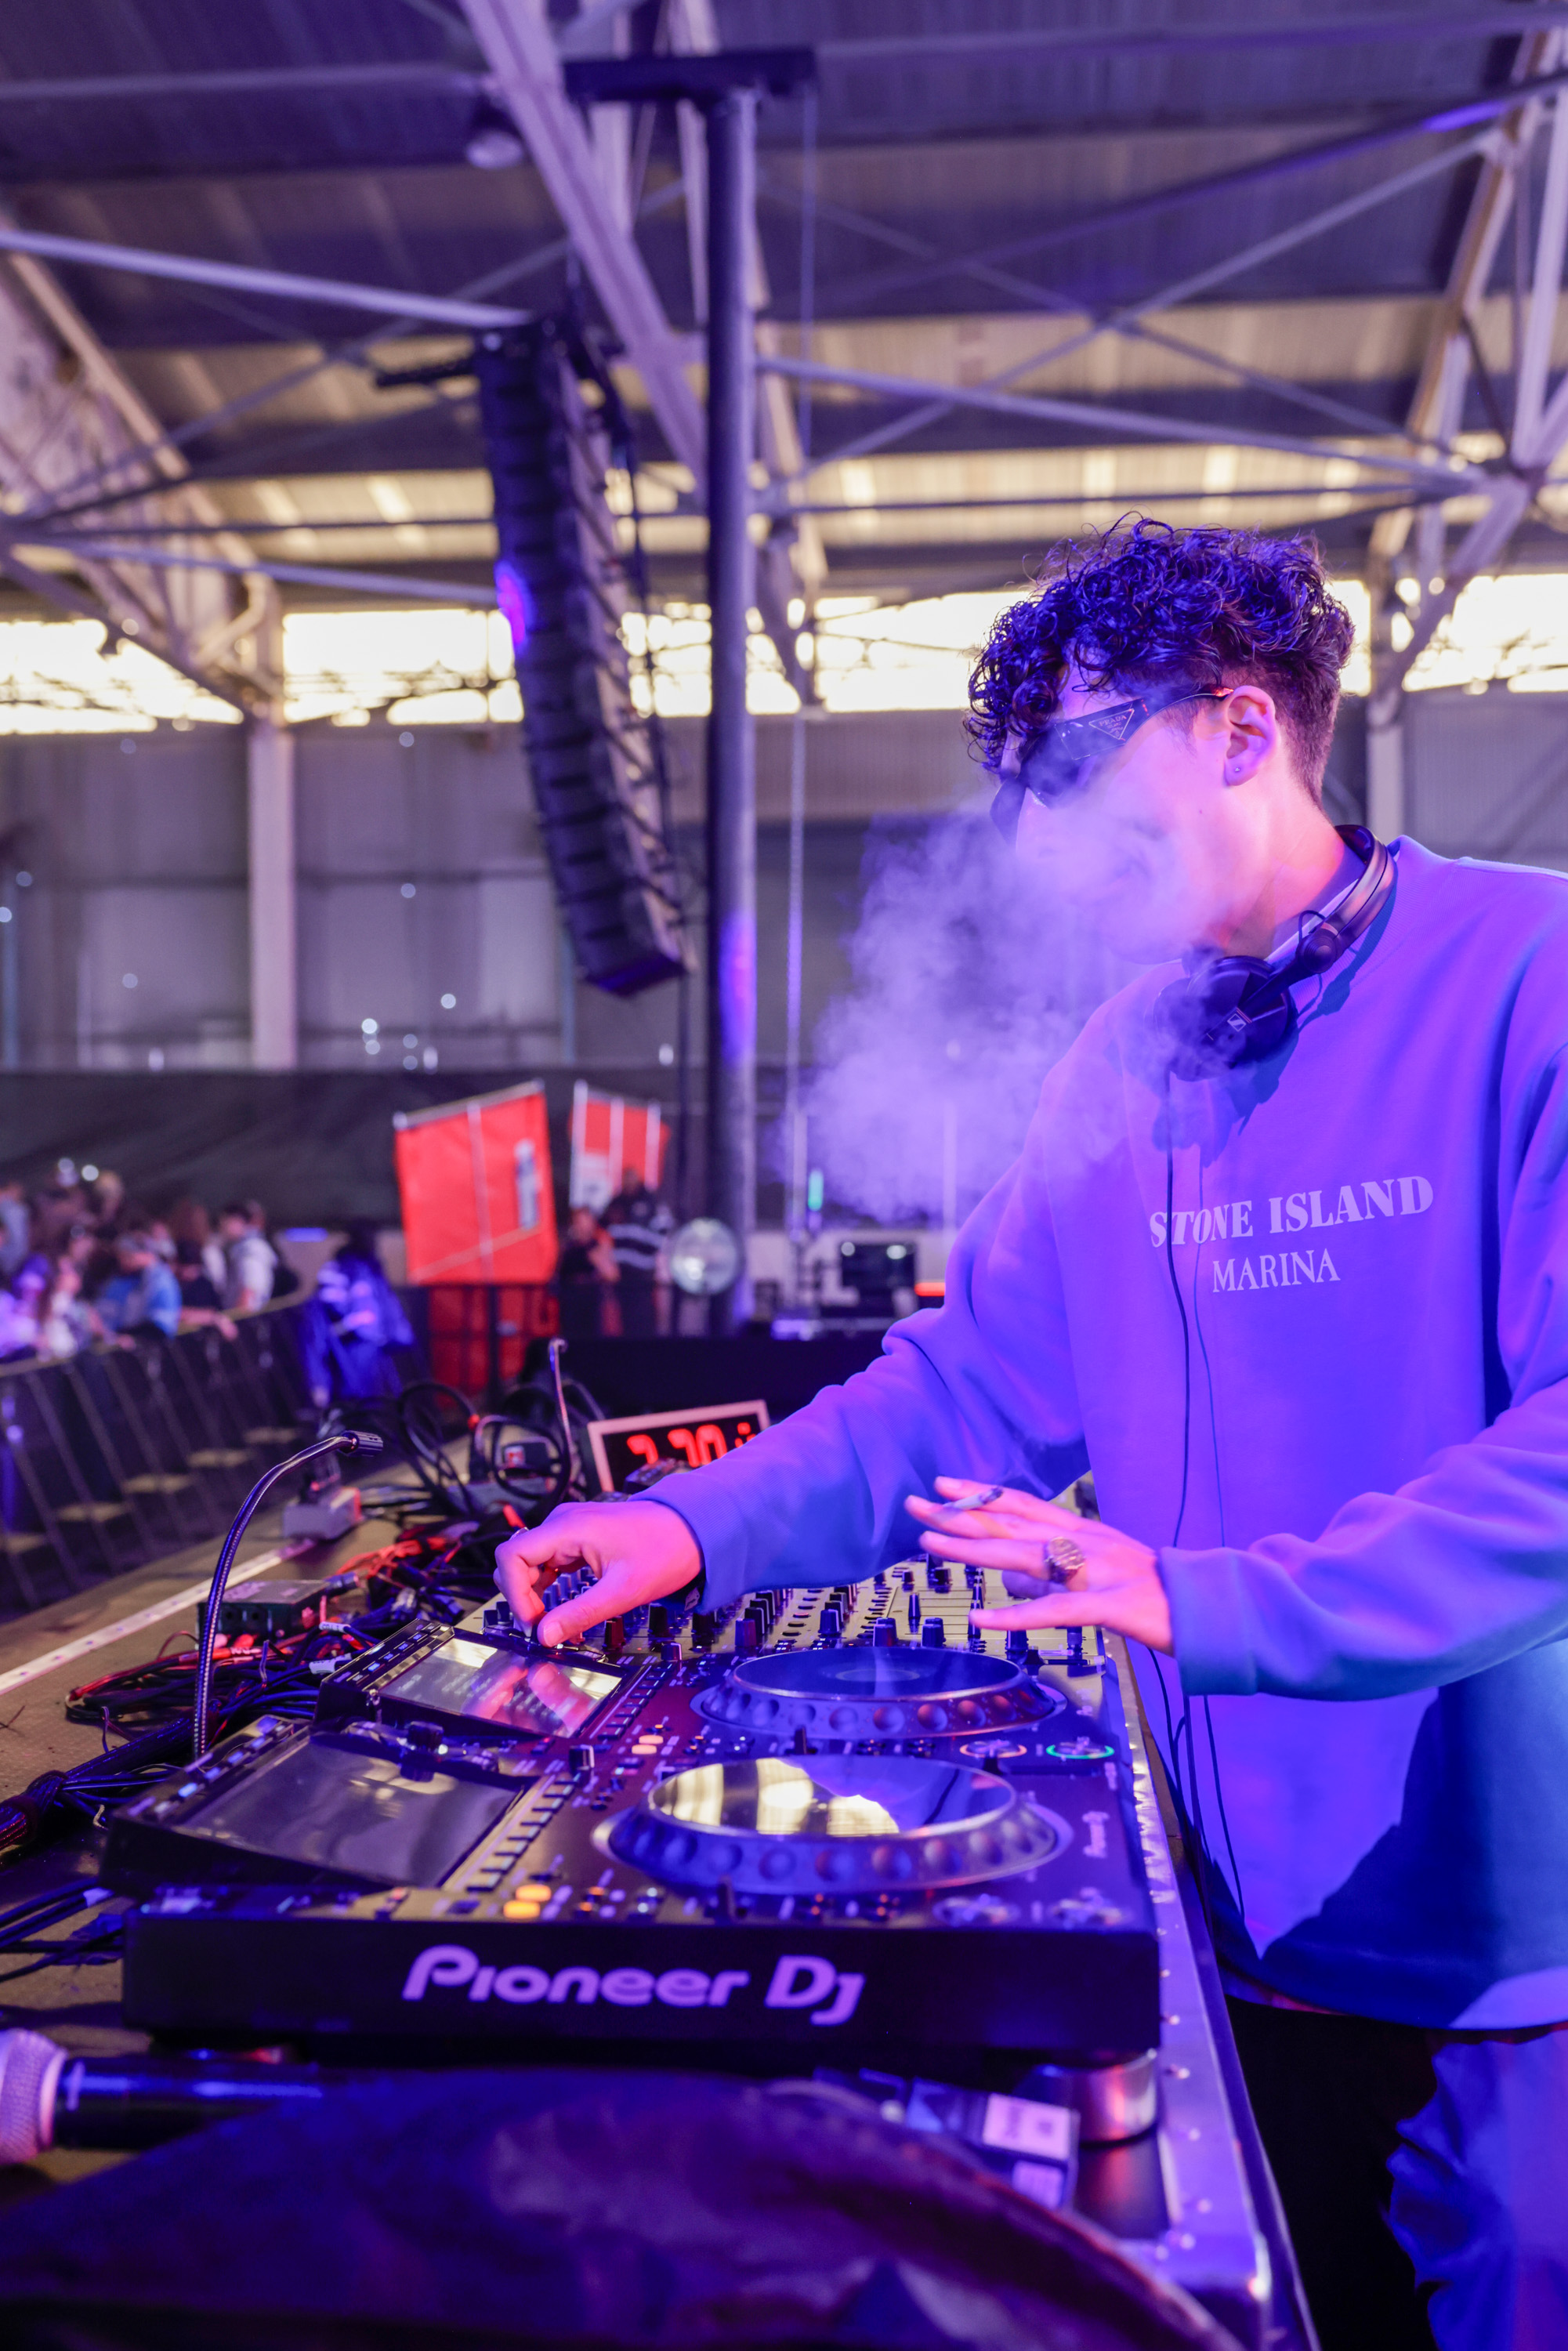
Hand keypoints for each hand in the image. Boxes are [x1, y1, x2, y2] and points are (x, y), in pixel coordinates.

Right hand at [495, 1500, 700, 1646]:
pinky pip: (549, 1565)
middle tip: (544, 1630)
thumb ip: (580, 1613)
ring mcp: (570, 1530)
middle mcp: (563, 1524)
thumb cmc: (665, 1551)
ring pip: (531, 1565)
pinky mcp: (578, 1540)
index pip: (512, 1556)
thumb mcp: (623, 1591)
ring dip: (536, 1598)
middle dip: (523, 1599)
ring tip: (557, 1628)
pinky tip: (566, 1614)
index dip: (514, 1593)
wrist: (694, 1531)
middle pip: (516, 1562)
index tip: (533, 1623)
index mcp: (568, 1528)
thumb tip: (544, 1635)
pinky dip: (551, 1590)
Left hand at [904, 1477, 1172, 1654]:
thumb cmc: (1157, 1594)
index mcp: (1084, 1532)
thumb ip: (1059, 1576)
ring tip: (929, 1544)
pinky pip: (1057, 1613)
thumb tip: (1017, 1585)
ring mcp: (1096, 1572)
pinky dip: (1018, 1616)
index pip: (1023, 1505)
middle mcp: (1085, 1542)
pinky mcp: (1111, 1607)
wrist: (1213, 1607)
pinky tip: (983, 1621)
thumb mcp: (1102, 1574)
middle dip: (960, 1515)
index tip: (944, 1485)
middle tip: (914, 1504)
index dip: (982, 1494)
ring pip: (1025, 1556)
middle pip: (1012, 1523)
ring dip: (973, 1551)